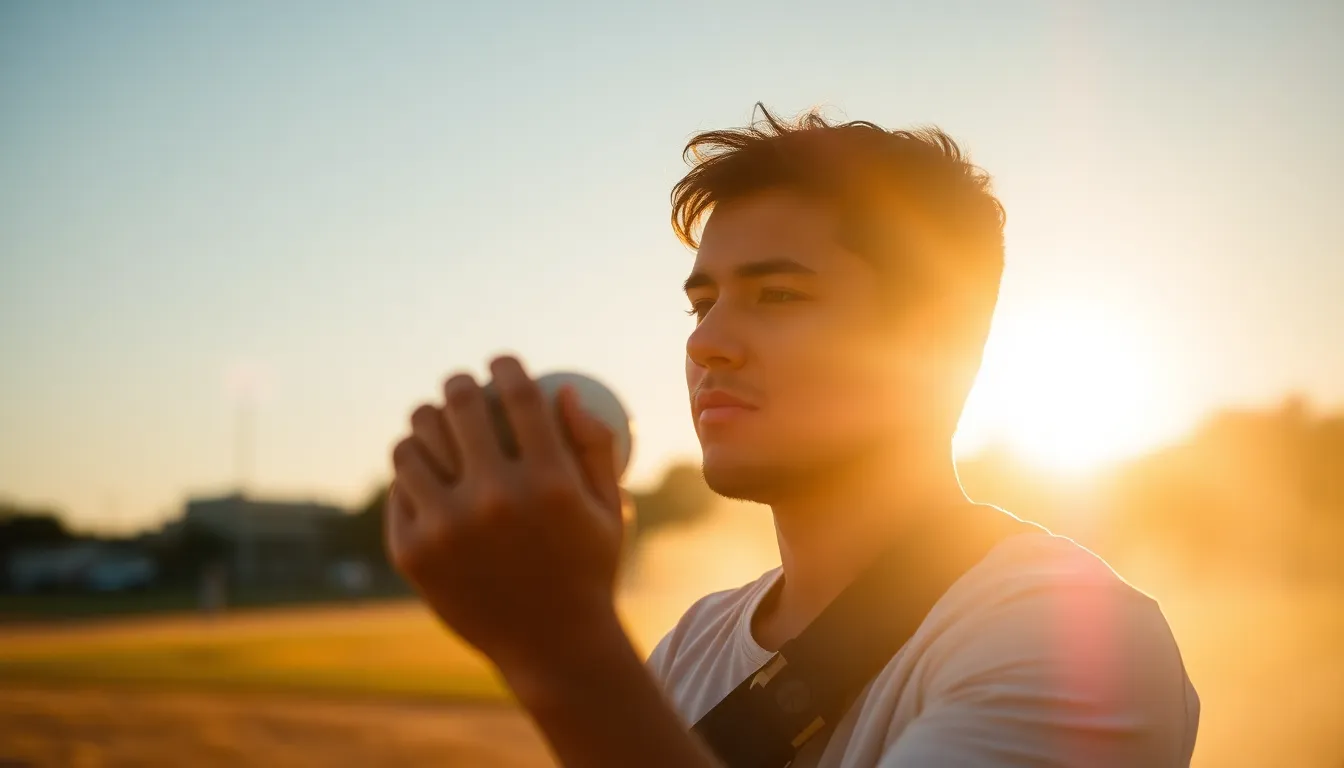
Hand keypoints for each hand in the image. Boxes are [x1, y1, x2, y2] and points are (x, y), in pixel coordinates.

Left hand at [387, 356, 626, 672]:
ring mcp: (446, 527)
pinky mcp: (412, 551)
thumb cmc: (589, 569)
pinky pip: (400, 489)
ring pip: (413, 442)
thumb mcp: (611, 508)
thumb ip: (595, 446)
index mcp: (548, 482)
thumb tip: (563, 389)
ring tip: (436, 429)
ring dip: (426, 426)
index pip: (517, 394)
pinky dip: (413, 476)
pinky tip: (426, 474)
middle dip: (459, 383)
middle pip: (458, 405)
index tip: (501, 363)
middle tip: (462, 388)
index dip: (505, 365)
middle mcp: (494, 499)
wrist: (552, 646)